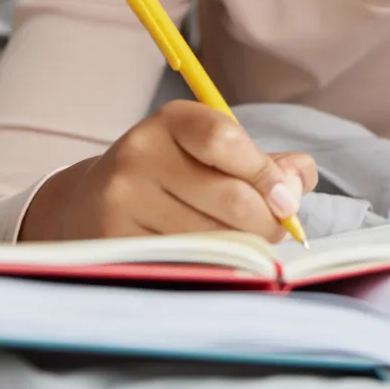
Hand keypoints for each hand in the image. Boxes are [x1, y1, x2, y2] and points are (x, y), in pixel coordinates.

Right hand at [19, 100, 317, 242]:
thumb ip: (268, 164)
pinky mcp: (114, 241)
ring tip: (241, 244)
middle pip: (229, 197)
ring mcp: (122, 199)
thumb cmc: (174, 177)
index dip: (264, 173)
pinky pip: (185, 263)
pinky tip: (212, 260)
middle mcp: (140, 153)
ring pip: (212, 237)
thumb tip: (299, 181)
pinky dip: (212, 267)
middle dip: (266, 222)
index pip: (224, 139)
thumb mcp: (215, 154)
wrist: (90, 205)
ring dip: (242, 248)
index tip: (286, 201)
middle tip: (274, 232)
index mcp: (173, 121)